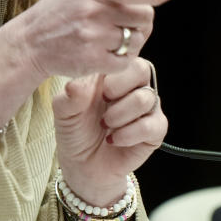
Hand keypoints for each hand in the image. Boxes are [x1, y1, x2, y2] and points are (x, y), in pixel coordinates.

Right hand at [0, 0, 173, 131]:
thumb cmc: (63, 4)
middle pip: (144, 16)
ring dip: (132, 39)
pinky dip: (122, 57)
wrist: (31, 41)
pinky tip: (106, 50)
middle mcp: (92, 10)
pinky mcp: (92, 61)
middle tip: (122, 18)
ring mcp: (91, 37)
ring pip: (137, 39)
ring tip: (111, 34)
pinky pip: (126, 61)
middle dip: (140, 18)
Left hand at [52, 58, 165, 205]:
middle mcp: (133, 86)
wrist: (83, 165)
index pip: (123, 55)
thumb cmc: (75, 130)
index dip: (110, 70)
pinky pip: (153, 125)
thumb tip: (75, 85)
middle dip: (118, 88)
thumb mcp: (64, 112)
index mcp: (112, 73)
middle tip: (103, 102)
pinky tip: (114, 139)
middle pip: (142, 69)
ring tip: (105, 124)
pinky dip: (129, 134)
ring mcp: (147, 107)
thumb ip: (69, 96)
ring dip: (120, 115)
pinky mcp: (155, 129)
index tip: (95, 88)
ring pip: (145, 98)